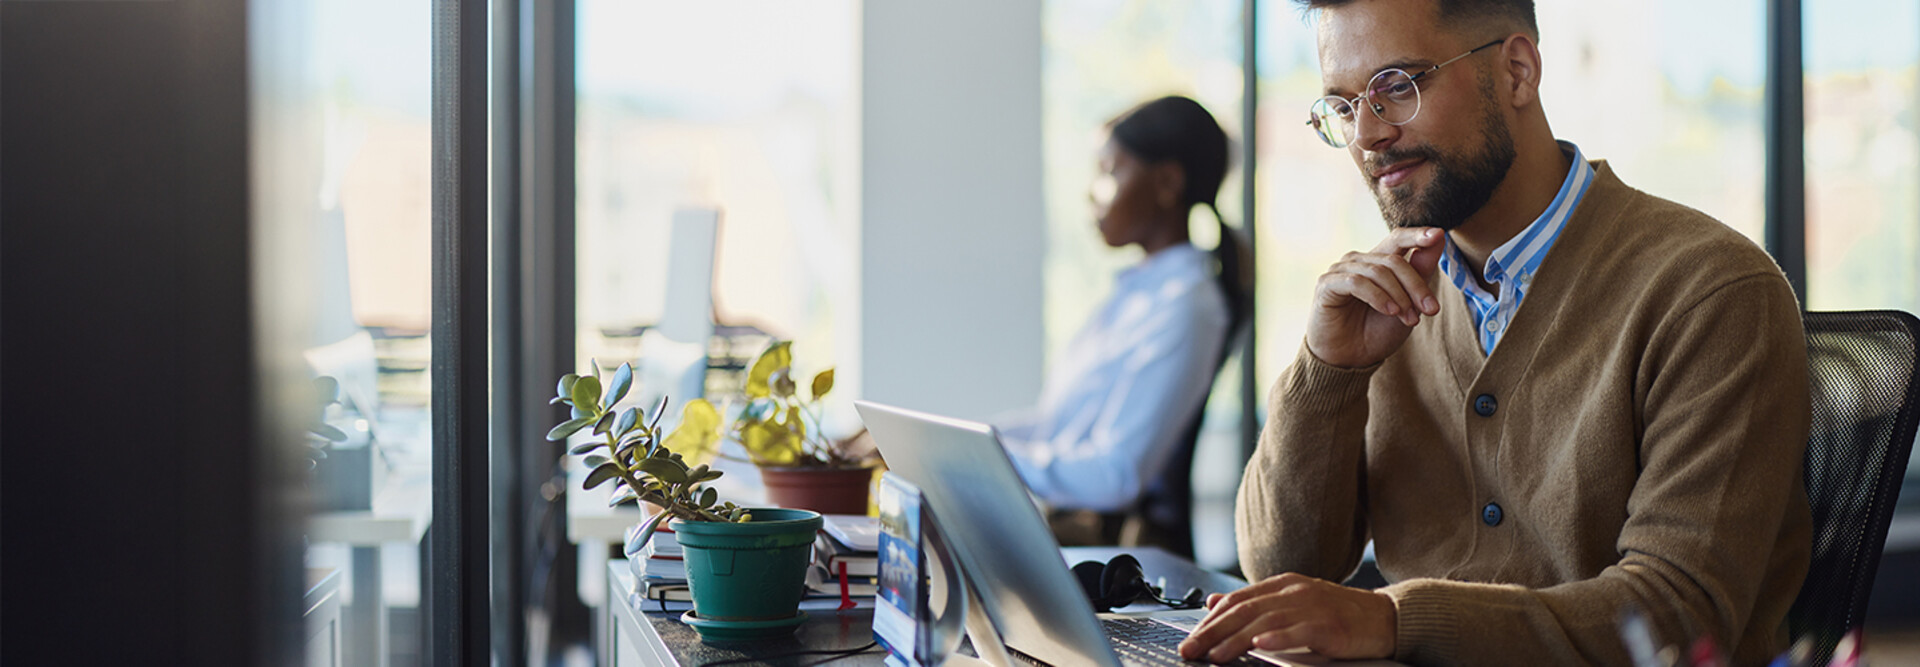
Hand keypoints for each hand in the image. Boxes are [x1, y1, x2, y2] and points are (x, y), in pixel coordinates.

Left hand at [1176, 573, 1395, 662]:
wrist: (1385, 617)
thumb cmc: (1338, 614)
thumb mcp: (1293, 602)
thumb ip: (1256, 602)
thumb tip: (1215, 602)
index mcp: (1282, 585)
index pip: (1237, 601)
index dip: (1210, 620)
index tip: (1190, 638)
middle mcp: (1294, 592)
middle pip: (1244, 610)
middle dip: (1213, 632)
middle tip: (1191, 649)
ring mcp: (1313, 607)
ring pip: (1266, 621)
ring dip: (1236, 639)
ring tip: (1215, 655)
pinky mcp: (1330, 626)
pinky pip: (1301, 631)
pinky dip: (1279, 638)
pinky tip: (1261, 645)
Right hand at [1305, 227, 1445, 367]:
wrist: (1351, 359)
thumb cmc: (1377, 331)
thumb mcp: (1408, 302)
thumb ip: (1421, 271)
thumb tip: (1439, 235)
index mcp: (1378, 262)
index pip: (1398, 238)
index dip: (1417, 234)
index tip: (1438, 235)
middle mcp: (1358, 261)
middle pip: (1393, 260)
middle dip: (1416, 285)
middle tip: (1430, 309)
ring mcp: (1340, 270)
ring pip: (1377, 271)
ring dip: (1399, 296)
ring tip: (1409, 319)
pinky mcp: (1327, 284)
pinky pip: (1356, 282)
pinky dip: (1377, 297)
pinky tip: (1389, 312)